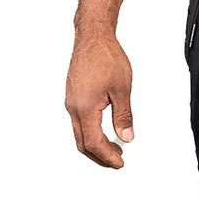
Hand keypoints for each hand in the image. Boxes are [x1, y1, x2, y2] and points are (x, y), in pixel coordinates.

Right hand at [65, 28, 133, 167]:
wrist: (93, 37)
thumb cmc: (106, 57)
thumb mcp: (122, 88)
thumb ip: (124, 115)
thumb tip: (127, 137)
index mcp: (85, 108)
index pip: (95, 142)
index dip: (108, 156)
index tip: (120, 162)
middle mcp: (73, 107)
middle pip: (83, 143)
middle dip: (100, 156)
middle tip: (117, 161)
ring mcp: (71, 102)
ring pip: (79, 133)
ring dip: (95, 145)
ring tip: (113, 147)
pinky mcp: (73, 96)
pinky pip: (78, 122)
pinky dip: (90, 132)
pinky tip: (103, 130)